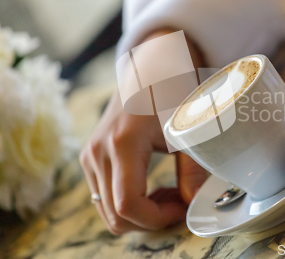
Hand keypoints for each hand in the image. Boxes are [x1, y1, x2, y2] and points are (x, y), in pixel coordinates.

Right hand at [80, 30, 207, 233]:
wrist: (150, 65)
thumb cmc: (171, 87)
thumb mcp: (188, 125)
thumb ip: (193, 167)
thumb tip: (194, 201)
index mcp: (122, 142)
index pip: (128, 205)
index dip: (158, 218)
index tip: (182, 205)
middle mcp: (98, 152)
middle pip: (116, 216)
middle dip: (152, 220)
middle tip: (180, 201)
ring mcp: (90, 156)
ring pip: (108, 212)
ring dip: (141, 214)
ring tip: (171, 193)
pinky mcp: (92, 158)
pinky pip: (105, 198)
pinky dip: (130, 205)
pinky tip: (154, 188)